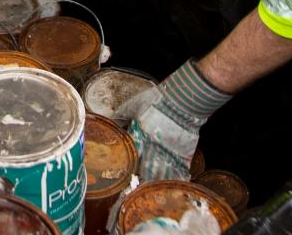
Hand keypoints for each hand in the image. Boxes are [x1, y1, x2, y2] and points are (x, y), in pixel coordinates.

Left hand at [119, 60, 230, 180]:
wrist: (180, 99)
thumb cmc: (155, 99)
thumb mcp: (132, 105)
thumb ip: (121, 115)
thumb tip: (108, 118)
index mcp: (139, 137)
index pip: (131, 157)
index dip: (128, 168)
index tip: (125, 176)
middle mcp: (153, 148)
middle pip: (146, 170)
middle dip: (142, 180)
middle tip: (138, 190)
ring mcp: (169, 152)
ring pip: (162, 173)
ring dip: (158, 182)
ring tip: (154, 192)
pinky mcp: (183, 152)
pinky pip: (180, 169)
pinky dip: (178, 177)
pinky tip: (175, 184)